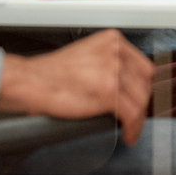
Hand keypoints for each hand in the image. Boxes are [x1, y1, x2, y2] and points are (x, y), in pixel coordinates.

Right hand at [0, 30, 152, 143]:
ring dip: (137, 119)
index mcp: (112, 40)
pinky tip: (127, 134)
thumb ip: (109, 62)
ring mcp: (112, 70)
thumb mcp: (87, 55)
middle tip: (133, 116)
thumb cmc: (51, 73)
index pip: (143, 65)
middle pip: (144, 82)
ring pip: (140, 100)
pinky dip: (132, 128)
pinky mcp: (108, 91)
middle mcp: (115, 52)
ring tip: (130, 128)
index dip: (142, 87)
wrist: (30, 82)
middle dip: (141, 102)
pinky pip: (131, 114)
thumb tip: (127, 82)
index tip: (139, 98)